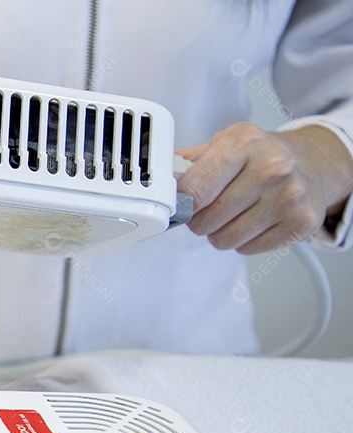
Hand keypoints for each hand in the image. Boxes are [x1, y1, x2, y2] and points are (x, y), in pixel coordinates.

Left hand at [176, 122, 352, 253]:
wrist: (313, 164)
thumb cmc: (262, 156)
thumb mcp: (225, 144)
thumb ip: (188, 162)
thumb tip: (160, 180)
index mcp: (245, 144)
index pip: (193, 190)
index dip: (181, 203)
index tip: (183, 203)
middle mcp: (272, 169)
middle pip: (206, 220)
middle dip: (200, 219)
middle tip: (212, 207)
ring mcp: (289, 198)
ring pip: (224, 239)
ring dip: (221, 232)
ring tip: (234, 213)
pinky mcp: (300, 224)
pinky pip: (247, 249)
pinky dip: (244, 241)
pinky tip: (254, 220)